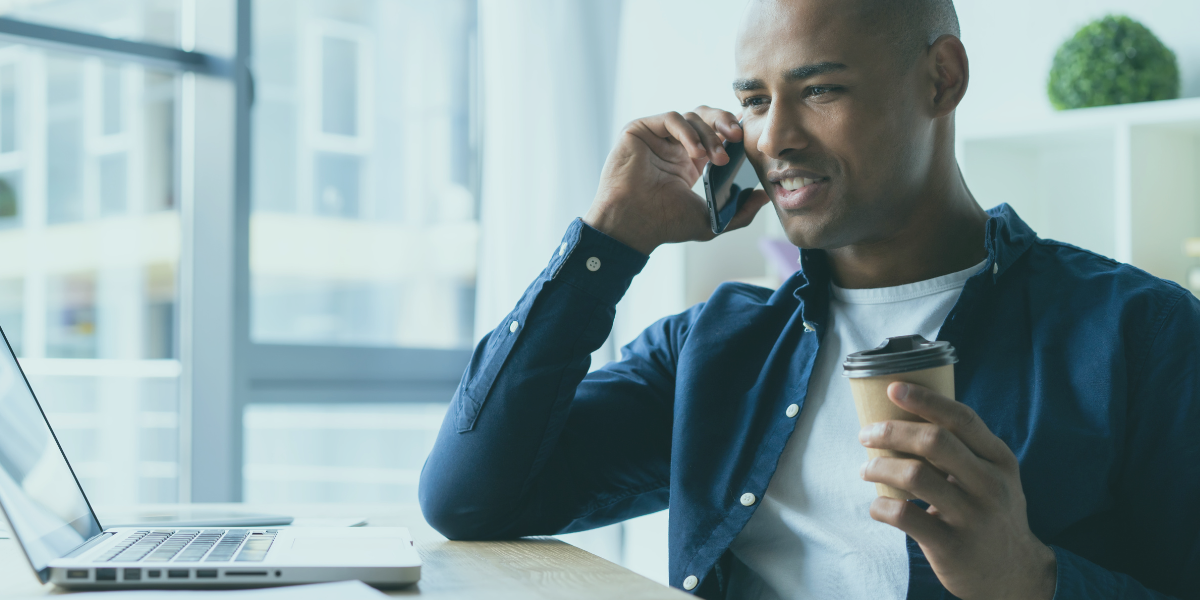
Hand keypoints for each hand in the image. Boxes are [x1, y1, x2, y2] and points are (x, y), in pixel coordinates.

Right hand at [583, 106, 770, 254]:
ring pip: (691, 116)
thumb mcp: (711, 221)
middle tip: (738, 138)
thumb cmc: (664, 225)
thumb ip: (739, 212)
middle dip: (725, 124)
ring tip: (717, 158)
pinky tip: (696, 152)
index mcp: (689, 161)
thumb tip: (763, 197)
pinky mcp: (641, 129)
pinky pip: (671, 118)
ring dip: (709, 134)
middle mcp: (674, 145)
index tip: (746, 140)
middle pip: (705, 117)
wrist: (633, 225)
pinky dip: (687, 131)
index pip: (715, 133)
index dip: (732, 131)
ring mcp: (657, 136)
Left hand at [858, 382, 1056, 599]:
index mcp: (999, 460)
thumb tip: (906, 415)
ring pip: (915, 476)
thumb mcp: (993, 477)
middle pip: (935, 441)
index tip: (893, 388)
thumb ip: (963, 450)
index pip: (962, 418)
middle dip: (891, 431)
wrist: (1014, 574)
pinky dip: (880, 506)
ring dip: (880, 467)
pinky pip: (905, 516)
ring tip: (866, 469)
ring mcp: (973, 517)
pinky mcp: (953, 547)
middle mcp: (991, 485)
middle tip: (866, 434)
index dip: (926, 400)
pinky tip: (877, 505)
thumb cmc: (990, 514)